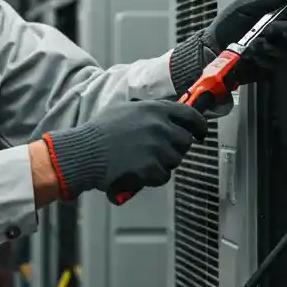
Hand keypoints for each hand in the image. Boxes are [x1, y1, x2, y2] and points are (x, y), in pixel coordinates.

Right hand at [42, 100, 210, 200]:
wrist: (85, 152)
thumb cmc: (99, 132)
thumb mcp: (123, 109)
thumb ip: (146, 109)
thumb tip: (163, 114)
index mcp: (154, 109)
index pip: (190, 115)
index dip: (200, 125)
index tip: (201, 132)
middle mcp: (159, 126)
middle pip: (185, 141)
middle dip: (176, 148)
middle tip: (161, 152)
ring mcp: (157, 148)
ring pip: (175, 160)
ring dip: (163, 163)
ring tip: (143, 161)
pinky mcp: (151, 167)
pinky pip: (163, 176)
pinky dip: (153, 177)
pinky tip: (138, 171)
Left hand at [169, 0, 286, 91]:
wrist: (212, 49)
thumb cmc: (227, 25)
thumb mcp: (243, 6)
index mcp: (275, 14)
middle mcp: (279, 33)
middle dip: (281, 29)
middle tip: (268, 28)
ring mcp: (276, 51)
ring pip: (286, 48)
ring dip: (268, 45)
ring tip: (253, 44)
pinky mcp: (271, 67)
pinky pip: (276, 63)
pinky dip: (262, 58)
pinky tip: (251, 55)